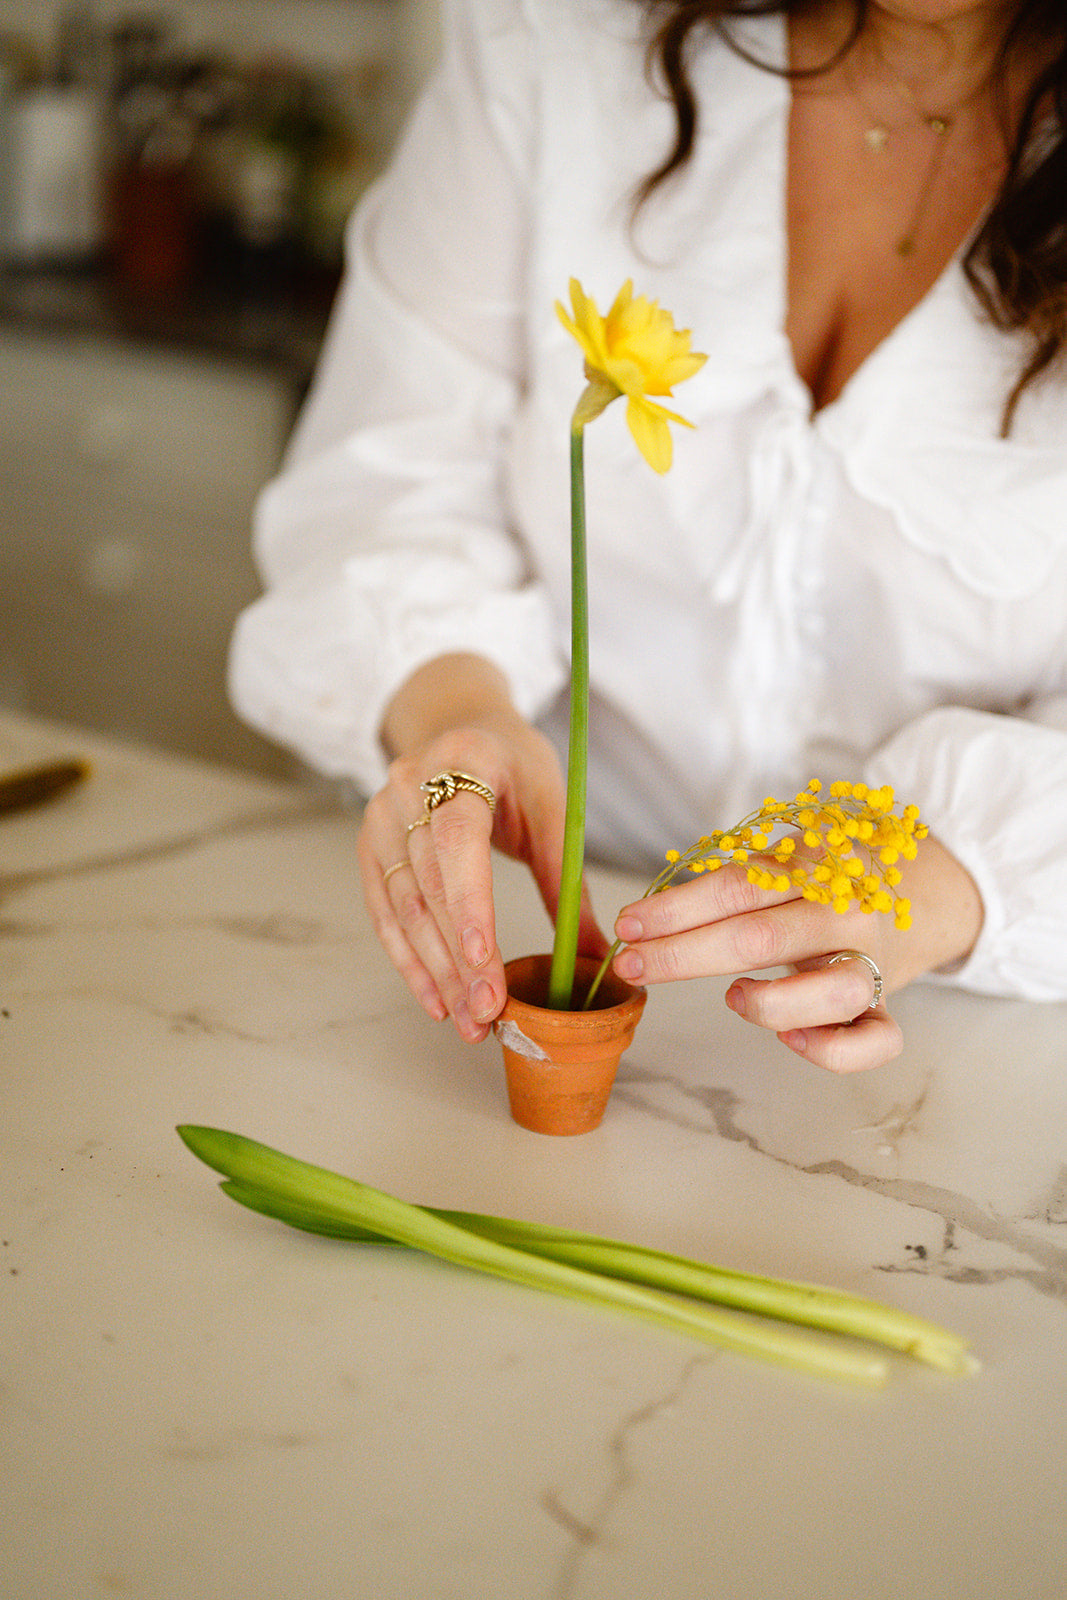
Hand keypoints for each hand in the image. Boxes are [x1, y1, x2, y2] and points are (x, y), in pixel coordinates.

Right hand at [359, 706, 604, 1043]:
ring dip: (437, 972)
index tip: (486, 961)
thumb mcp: (552, 804)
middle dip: (459, 958)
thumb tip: (602, 956)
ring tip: (469, 1020)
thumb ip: (568, 880)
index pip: (459, 839)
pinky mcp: (371, 847)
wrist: (461, 728)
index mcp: (464, 762)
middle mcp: (409, 786)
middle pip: (430, 885)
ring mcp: (381, 816)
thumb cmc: (515, 767)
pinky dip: (411, 962)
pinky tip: (435, 1000)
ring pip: (406, 908)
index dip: (470, 903)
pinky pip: (386, 914)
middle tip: (488, 1012)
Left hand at [610, 835, 982, 1072]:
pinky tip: (791, 1039)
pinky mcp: (887, 1004)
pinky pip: (875, 1041)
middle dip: (684, 955)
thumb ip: (734, 882)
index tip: (629, 923)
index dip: (676, 908)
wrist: (918, 888)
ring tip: (732, 998)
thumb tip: (650, 919)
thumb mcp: (784, 859)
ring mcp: (871, 960)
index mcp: (815, 865)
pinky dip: (831, 1050)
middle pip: (760, 938)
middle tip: (633, 965)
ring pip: (828, 993)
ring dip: (766, 1003)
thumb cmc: (823, 880)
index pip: (736, 886)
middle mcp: (845, 911)